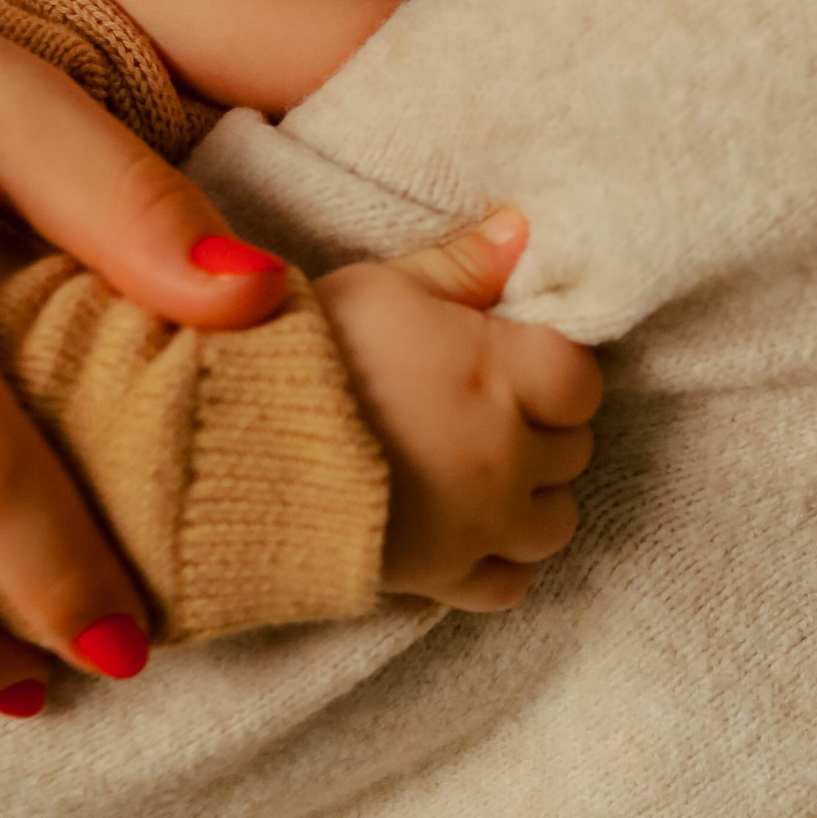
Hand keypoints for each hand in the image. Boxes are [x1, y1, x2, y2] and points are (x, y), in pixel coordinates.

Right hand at [315, 211, 602, 612]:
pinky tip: (469, 533)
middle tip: (488, 412)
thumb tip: (521, 232)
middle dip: (542, 429)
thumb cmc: (308, 354)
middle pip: (572, 450)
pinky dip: (499, 563)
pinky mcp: (441, 577)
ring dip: (532, 497)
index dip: (553, 371)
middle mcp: (507, 456)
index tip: (513, 363)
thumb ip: (461, 265)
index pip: (581, 382)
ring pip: (554, 523)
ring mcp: (479, 524)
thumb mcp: (383, 287)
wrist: (235, 451)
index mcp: (502, 375)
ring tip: (485, 473)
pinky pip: (508, 585)